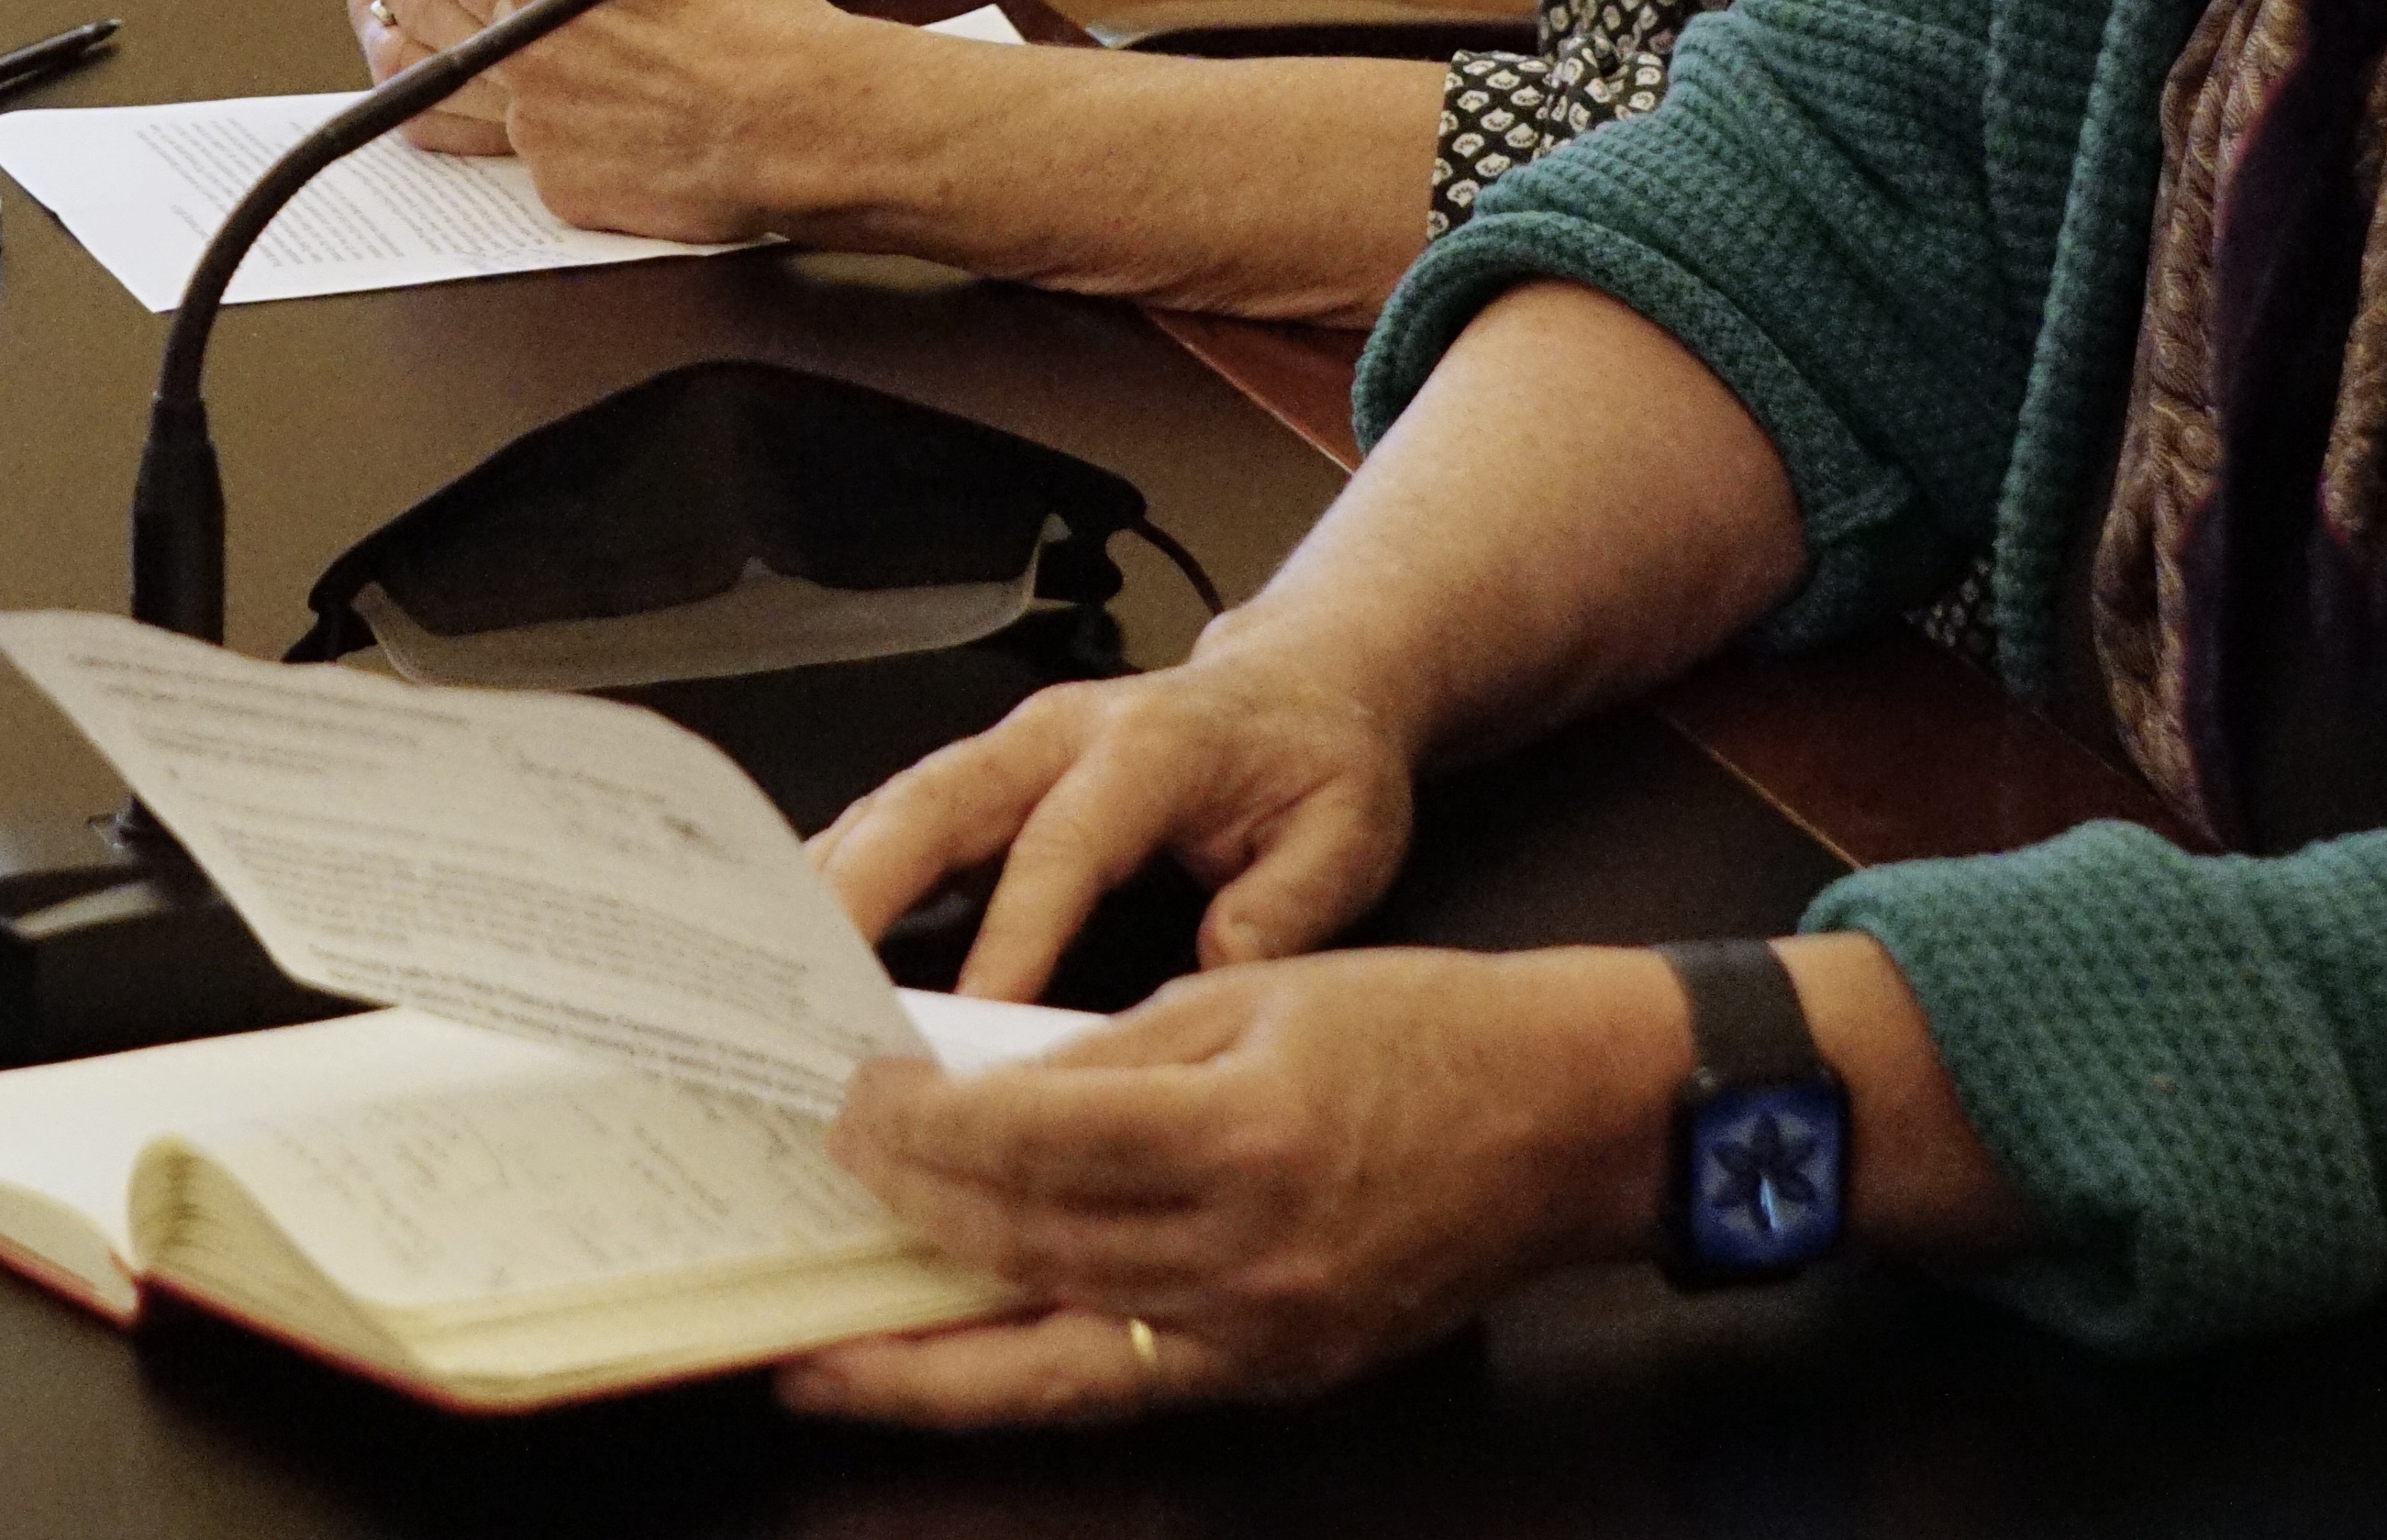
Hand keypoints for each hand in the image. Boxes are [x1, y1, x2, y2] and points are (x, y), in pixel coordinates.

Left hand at [484, 0, 861, 240]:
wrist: (794, 115)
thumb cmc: (746, 6)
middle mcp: (512, 50)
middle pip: (538, 36)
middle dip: (587, 39)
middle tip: (659, 47)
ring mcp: (535, 127)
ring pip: (553, 106)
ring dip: (597, 100)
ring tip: (670, 96)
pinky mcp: (563, 192)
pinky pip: (575, 170)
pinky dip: (612, 160)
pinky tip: (665, 144)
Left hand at [784, 946, 1671, 1423]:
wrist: (1572, 1119)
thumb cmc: (1428, 1029)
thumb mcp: (1256, 996)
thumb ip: (1109, 1054)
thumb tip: (977, 1091)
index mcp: (1243, 1134)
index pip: (1029, 1146)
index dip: (921, 1132)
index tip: (855, 1104)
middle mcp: (1250, 1256)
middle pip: (1026, 1254)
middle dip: (904, 1224)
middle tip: (815, 1194)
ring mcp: (1266, 1335)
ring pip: (1056, 1358)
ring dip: (932, 1351)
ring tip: (831, 1345)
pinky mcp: (1280, 1373)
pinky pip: (1122, 1389)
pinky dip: (1024, 1381)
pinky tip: (954, 1373)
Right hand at [813, 636, 1418, 1001]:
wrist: (1304, 686)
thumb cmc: (1322, 765)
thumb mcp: (1348, 833)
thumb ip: (1290, 901)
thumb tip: (1216, 967)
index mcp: (1149, 748)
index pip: (1062, 847)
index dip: (1011, 934)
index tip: (968, 1018)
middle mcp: (1061, 734)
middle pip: (939, 801)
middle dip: (866, 888)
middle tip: (810, 980)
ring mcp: (1014, 748)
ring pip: (901, 803)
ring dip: (836, 879)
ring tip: (772, 966)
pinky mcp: (991, 775)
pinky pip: (901, 817)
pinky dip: (848, 871)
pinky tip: (803, 935)